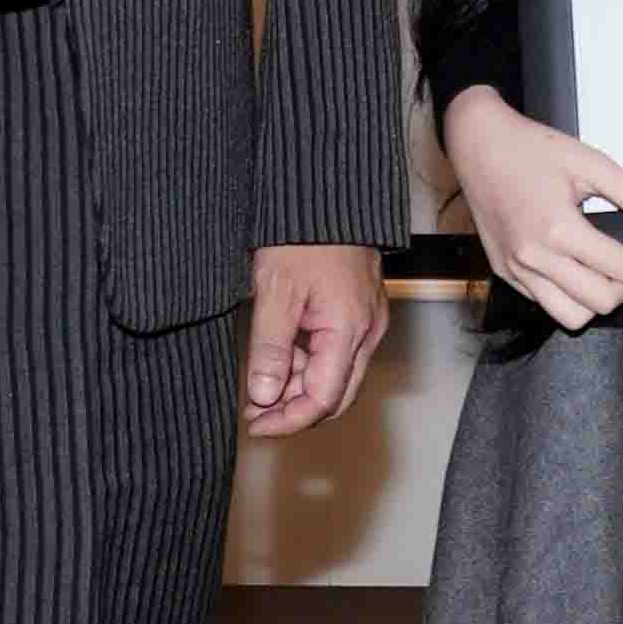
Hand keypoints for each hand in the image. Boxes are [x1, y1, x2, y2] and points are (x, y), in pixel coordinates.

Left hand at [241, 243, 386, 437]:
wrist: (328, 198)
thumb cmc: (303, 237)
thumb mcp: (275, 293)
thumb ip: (270, 350)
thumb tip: (264, 396)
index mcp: (348, 331)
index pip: (322, 400)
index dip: (288, 420)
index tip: (255, 424)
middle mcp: (367, 334)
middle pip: (336, 396)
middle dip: (295, 410)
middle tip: (255, 411)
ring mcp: (367, 324)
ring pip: (337, 377)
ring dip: (299, 387)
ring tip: (260, 382)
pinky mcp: (360, 314)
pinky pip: (339, 354)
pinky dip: (309, 364)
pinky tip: (281, 358)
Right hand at [444, 85, 622, 327]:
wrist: (478, 143)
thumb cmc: (531, 148)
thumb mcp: (594, 164)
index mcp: (557, 229)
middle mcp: (533, 257)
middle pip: (602, 302)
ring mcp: (515, 270)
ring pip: (572, 316)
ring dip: (599, 299)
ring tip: (609, 270)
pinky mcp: (504, 273)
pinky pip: (545, 304)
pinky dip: (570, 295)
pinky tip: (579, 266)